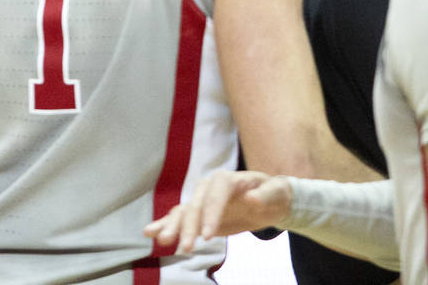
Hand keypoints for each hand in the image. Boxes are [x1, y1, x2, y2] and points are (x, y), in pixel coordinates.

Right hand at [143, 170, 292, 252]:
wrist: (269, 199)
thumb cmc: (275, 193)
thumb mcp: (278, 192)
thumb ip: (267, 194)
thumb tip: (252, 197)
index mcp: (229, 178)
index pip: (216, 194)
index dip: (210, 214)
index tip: (208, 237)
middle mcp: (211, 186)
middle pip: (196, 204)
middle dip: (188, 226)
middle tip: (184, 248)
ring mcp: (203, 199)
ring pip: (184, 212)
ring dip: (173, 226)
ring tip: (162, 241)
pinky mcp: (199, 213)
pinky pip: (180, 217)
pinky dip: (164, 223)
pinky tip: (150, 232)